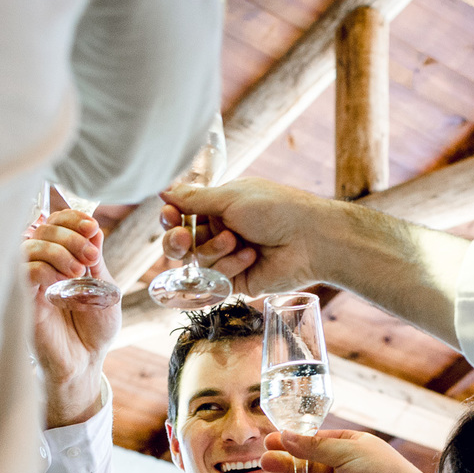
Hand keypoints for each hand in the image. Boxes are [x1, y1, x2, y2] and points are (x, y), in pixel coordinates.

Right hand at [23, 209, 120, 425]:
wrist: (86, 362)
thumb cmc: (94, 328)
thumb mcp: (104, 288)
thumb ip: (96, 260)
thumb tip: (94, 228)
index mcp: (62, 257)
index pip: (56, 221)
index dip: (72, 218)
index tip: (92, 227)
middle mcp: (42, 264)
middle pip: (42, 228)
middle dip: (69, 234)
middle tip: (90, 254)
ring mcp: (30, 281)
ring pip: (29, 245)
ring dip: (57, 250)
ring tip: (77, 270)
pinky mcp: (21, 300)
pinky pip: (22, 271)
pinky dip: (43, 268)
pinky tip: (61, 281)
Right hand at [158, 177, 336, 295]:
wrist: (310, 239)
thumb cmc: (275, 209)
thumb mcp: (230, 197)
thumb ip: (194, 199)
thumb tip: (163, 190)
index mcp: (219, 207)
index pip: (181, 215)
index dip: (170, 218)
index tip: (169, 216)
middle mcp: (221, 232)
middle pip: (180, 244)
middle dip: (177, 242)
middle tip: (182, 239)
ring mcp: (228, 258)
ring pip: (197, 263)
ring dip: (213, 251)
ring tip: (236, 241)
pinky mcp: (237, 282)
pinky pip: (215, 280)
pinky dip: (229, 267)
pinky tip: (250, 256)